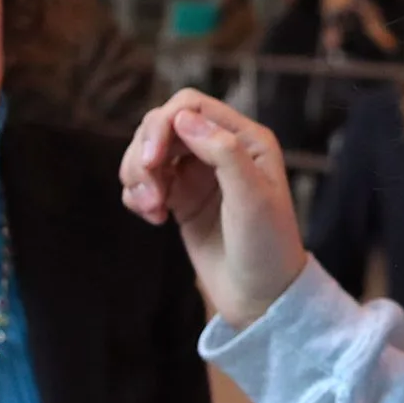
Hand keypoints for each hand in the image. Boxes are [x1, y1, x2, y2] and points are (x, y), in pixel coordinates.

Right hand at [120, 90, 307, 329]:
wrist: (261, 296)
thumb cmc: (267, 246)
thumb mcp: (253, 198)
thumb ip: (224, 153)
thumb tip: (183, 118)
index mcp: (245, 139)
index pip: (190, 106)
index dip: (163, 125)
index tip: (153, 161)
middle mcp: (220, 149)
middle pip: (161, 125)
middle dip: (145, 154)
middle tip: (151, 195)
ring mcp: (197, 174)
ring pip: (147, 152)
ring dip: (138, 176)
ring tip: (152, 210)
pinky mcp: (180, 198)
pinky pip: (143, 181)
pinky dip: (137, 196)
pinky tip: (154, 219)